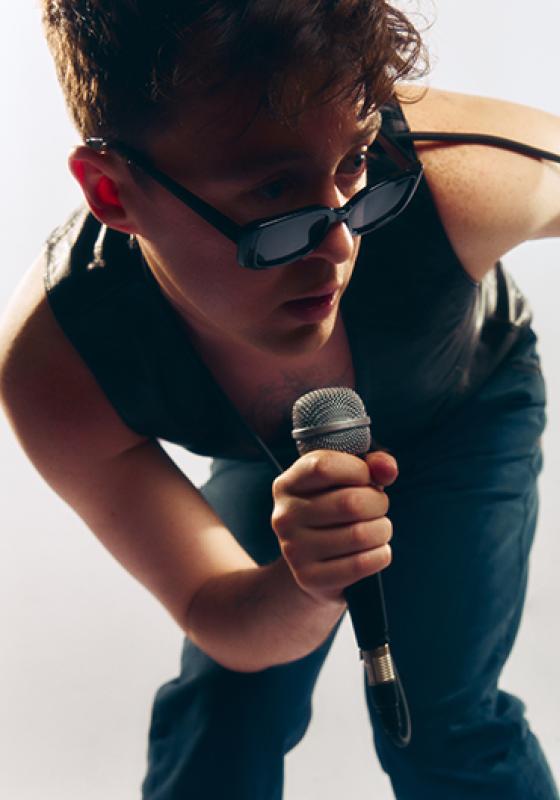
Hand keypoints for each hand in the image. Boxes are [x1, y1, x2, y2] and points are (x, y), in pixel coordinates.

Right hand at [271, 450, 397, 604]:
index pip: (324, 466)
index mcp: (287, 484)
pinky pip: (361, 564)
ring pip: (360, 535)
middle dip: (378, 503)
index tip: (367, 477)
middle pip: (349, 503)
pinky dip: (381, 555)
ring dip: (382, 530)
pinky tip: (376, 550)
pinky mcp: (309, 577)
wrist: (316, 563)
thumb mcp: (347, 481)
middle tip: (378, 507)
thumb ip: (371, 465)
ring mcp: (293, 549)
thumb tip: (388, 469)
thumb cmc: (336, 512)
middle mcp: (285, 516)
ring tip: (378, 529)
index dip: (357, 469)